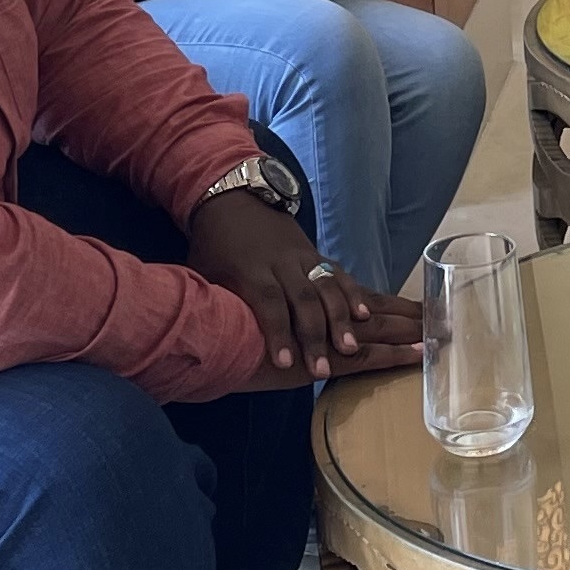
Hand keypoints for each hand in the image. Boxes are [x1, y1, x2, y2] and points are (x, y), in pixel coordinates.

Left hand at [186, 192, 412, 383]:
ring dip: (340, 319)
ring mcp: (303, 256)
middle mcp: (281, 263)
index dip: (278, 333)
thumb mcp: (205, 273)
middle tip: (322, 369)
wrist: (234, 200)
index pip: (268, 303)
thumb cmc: (215, 246)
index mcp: (250, 269)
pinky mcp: (316, 253)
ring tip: (351, 348)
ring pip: (326, 287)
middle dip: (314, 336)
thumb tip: (205, 342)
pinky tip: (365, 315)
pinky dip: (353, 293)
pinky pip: (339, 273)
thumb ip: (213, 304)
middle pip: (302, 300)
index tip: (286, 364)